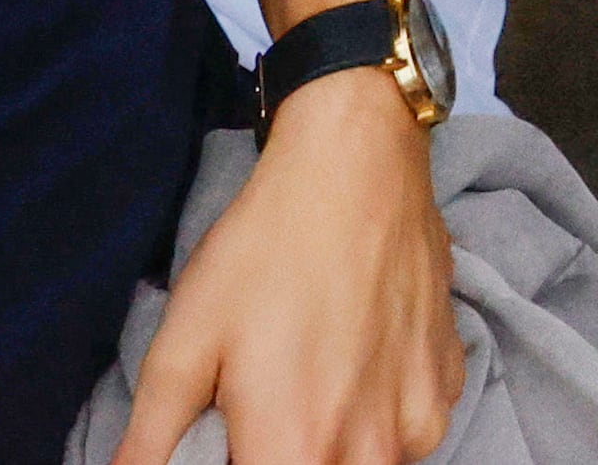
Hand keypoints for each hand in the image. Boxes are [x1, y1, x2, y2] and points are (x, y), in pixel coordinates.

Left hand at [116, 71, 455, 464]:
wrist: (357, 164)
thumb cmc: (266, 250)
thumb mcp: (183, 343)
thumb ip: (150, 439)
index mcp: (294, 451)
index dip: (237, 460)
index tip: (231, 434)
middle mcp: (368, 452)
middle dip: (286, 451)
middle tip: (267, 398)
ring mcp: (419, 420)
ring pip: (368, 463)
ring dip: (334, 440)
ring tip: (312, 373)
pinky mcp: (447, 383)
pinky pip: (411, 430)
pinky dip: (381, 411)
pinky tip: (357, 355)